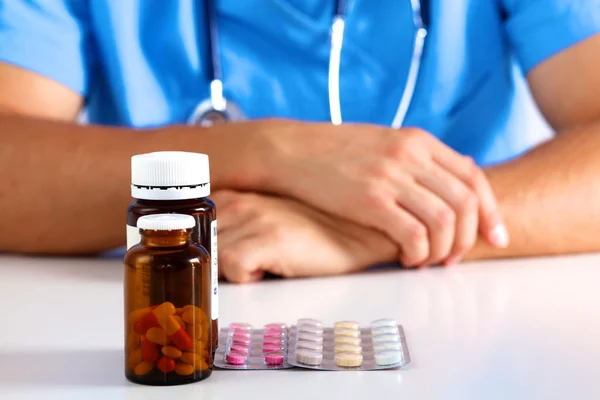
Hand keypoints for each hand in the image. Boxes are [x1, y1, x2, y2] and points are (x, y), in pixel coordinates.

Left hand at [211, 190, 396, 282]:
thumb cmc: (313, 229)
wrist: (359, 230)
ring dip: (236, 268)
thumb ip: (232, 223)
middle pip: (199, 245)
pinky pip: (235, 268)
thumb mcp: (265, 216)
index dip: (201, 248)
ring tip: (264, 262)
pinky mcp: (270, 238)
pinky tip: (273, 267)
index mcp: (234, 194)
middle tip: (247, 261)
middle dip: (217, 261)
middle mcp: (240, 200)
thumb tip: (201, 248)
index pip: (189, 226)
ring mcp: (254, 217)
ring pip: (214, 258)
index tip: (214, 255)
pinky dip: (250, 275)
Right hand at [264, 122, 507, 266]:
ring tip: (427, 261)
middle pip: (465, 202)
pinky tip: (406, 258)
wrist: (289, 149)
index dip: (490, 213)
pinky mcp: (368, 200)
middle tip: (453, 259)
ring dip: (443, 250)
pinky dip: (419, 253)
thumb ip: (418, 159)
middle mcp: (410, 155)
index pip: (473, 178)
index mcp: (418, 140)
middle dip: (468, 239)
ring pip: (444, 221)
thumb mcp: (384, 143)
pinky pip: (413, 234)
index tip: (495, 238)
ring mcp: (389, 176)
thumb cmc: (335, 152)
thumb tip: (450, 182)